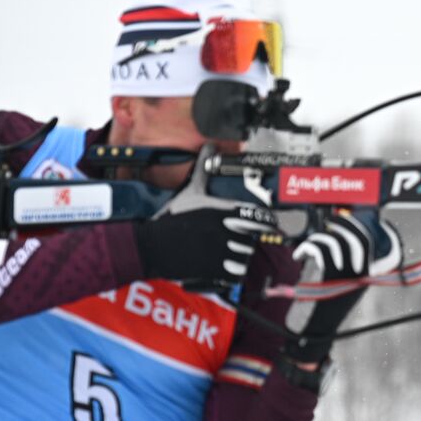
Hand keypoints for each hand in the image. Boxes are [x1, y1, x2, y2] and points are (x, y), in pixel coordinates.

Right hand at [134, 145, 279, 283]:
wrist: (152, 245)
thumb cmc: (172, 218)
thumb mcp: (190, 192)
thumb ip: (204, 170)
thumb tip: (209, 147)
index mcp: (225, 210)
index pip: (260, 217)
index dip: (266, 222)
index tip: (267, 225)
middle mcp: (228, 229)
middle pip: (254, 238)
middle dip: (247, 240)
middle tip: (235, 241)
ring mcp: (224, 249)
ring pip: (246, 256)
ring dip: (239, 256)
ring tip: (224, 253)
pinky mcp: (217, 268)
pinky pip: (237, 273)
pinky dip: (233, 272)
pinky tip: (221, 267)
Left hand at [283, 212, 400, 366]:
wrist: (313, 332)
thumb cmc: (324, 308)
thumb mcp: (342, 286)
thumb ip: (346, 265)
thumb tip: (339, 239)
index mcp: (365, 276)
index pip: (372, 245)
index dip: (366, 228)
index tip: (358, 217)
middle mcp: (358, 275)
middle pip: (358, 238)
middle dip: (345, 223)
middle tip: (333, 221)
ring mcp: (343, 275)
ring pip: (335, 242)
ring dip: (319, 238)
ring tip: (310, 246)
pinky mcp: (325, 276)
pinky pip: (318, 250)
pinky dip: (306, 247)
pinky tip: (300, 254)